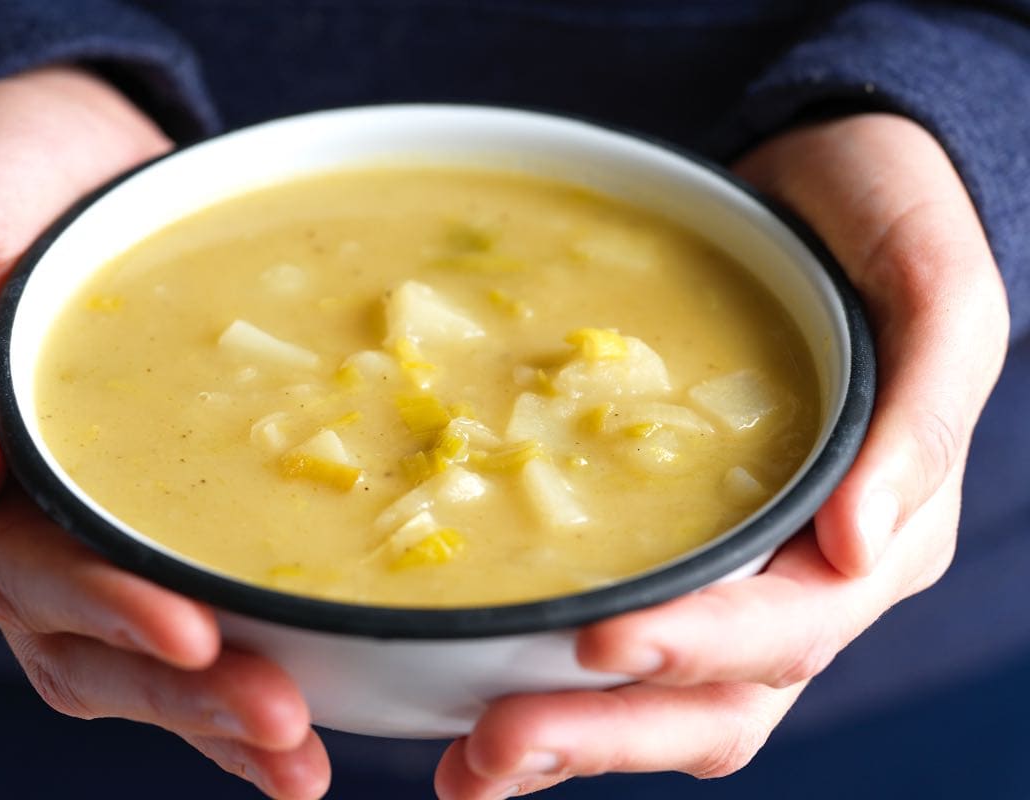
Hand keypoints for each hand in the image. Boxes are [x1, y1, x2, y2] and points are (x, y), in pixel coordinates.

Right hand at [0, 68, 328, 799]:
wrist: (71, 159)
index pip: (21, 569)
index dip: (104, 610)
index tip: (195, 637)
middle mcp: (7, 531)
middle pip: (83, 645)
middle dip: (183, 696)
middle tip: (282, 727)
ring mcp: (72, 542)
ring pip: (127, 664)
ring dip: (209, 719)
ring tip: (297, 758)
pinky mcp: (136, 530)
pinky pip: (170, 630)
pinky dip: (219, 686)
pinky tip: (290, 723)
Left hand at [434, 113, 1009, 797]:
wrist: (822, 188)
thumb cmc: (886, 224)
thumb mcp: (935, 292)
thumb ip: (921, 415)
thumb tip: (863, 551)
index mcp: (880, 536)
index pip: (792, 629)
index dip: (699, 646)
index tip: (601, 643)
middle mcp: (804, 578)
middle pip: (716, 701)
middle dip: (607, 732)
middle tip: (494, 748)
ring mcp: (735, 574)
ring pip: (662, 698)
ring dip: (569, 738)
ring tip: (470, 766)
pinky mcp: (676, 549)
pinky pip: (623, 642)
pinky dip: (555, 683)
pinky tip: (474, 701)